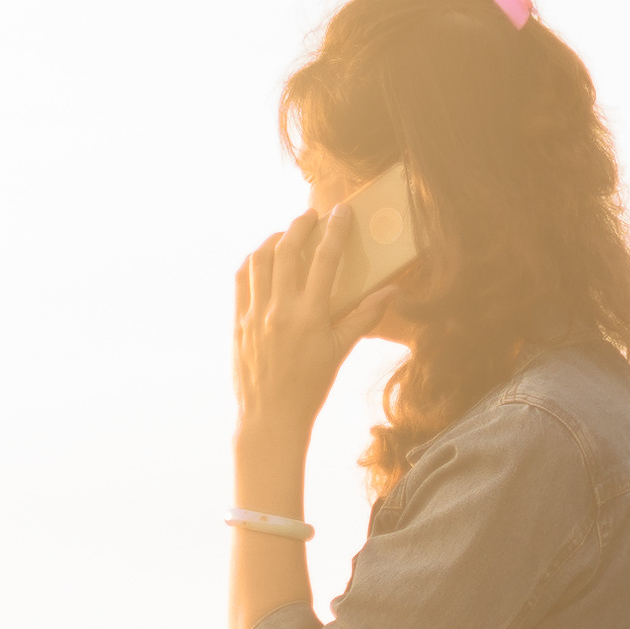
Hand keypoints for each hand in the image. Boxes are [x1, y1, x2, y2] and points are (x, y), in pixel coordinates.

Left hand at [230, 207, 380, 449]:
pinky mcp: (238, 322)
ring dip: (273, 239)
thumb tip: (391, 291)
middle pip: (287, 250)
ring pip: (259, 260)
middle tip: (312, 215)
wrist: (271, 417)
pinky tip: (262, 258)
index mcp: (310, 316)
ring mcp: (255, 314)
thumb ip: (364, 317)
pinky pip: (241, 280)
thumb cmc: (310, 386)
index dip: (335, 230)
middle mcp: (280, 310)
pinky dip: (252, 262)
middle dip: (300, 225)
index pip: (325, 260)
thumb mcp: (340, 351)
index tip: (341, 211)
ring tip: (286, 234)